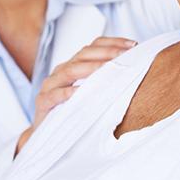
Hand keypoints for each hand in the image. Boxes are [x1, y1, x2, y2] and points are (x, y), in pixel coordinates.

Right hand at [15, 36, 135, 155]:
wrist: (48, 135)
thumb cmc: (74, 112)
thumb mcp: (92, 93)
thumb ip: (107, 81)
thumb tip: (136, 70)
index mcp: (74, 65)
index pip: (93, 46)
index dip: (113, 43)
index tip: (133, 45)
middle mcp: (61, 71)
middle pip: (83, 55)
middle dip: (106, 53)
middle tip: (124, 56)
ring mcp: (50, 85)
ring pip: (69, 71)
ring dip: (90, 68)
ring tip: (107, 69)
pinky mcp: (43, 102)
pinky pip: (55, 95)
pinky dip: (68, 92)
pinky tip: (80, 92)